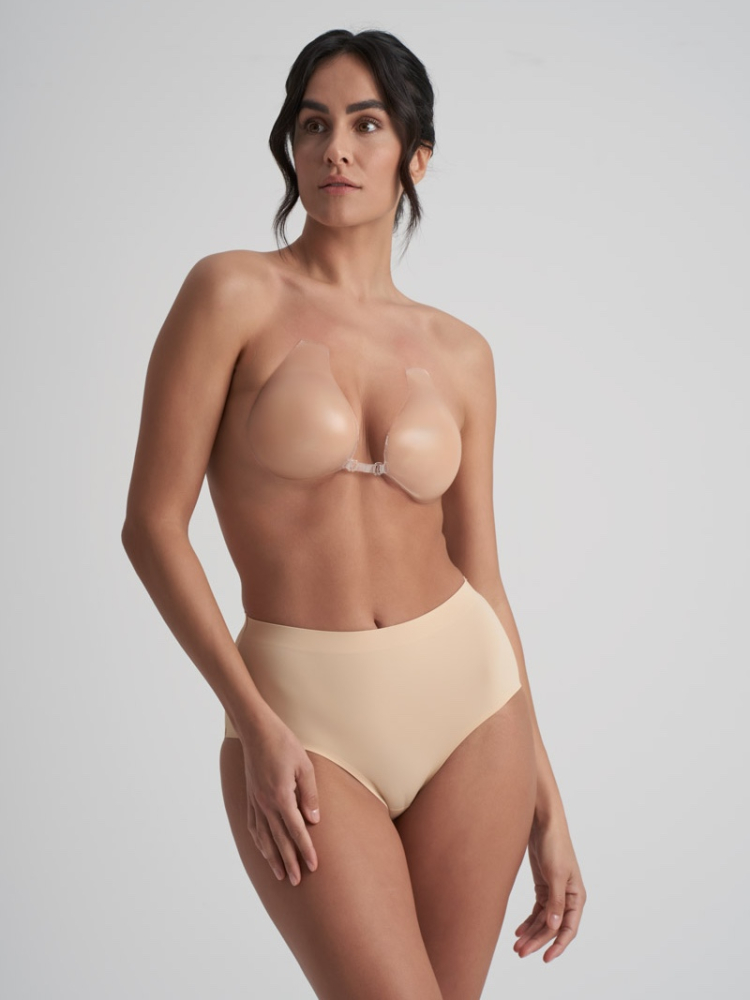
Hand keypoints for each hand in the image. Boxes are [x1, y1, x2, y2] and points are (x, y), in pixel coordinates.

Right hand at [240, 711, 319, 885]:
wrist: (256, 730)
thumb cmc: (283, 744)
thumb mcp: (304, 766)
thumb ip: (310, 794)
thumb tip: (314, 820)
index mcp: (281, 796)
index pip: (296, 830)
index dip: (305, 850)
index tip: (313, 866)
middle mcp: (265, 804)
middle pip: (279, 840)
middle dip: (289, 862)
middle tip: (297, 881)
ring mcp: (255, 801)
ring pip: (264, 837)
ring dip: (272, 857)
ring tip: (280, 875)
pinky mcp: (250, 797)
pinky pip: (253, 825)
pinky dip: (259, 841)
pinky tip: (263, 849)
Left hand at [513, 814, 586, 961]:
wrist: (542, 822)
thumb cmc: (554, 845)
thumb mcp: (554, 874)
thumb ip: (555, 902)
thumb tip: (555, 928)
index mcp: (576, 896)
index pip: (569, 928)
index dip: (558, 945)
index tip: (545, 959)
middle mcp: (567, 897)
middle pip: (552, 926)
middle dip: (537, 941)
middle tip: (520, 952)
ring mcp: (554, 892)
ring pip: (543, 920)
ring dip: (531, 933)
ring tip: (516, 946)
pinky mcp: (543, 886)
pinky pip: (537, 910)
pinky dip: (528, 921)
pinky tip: (518, 931)